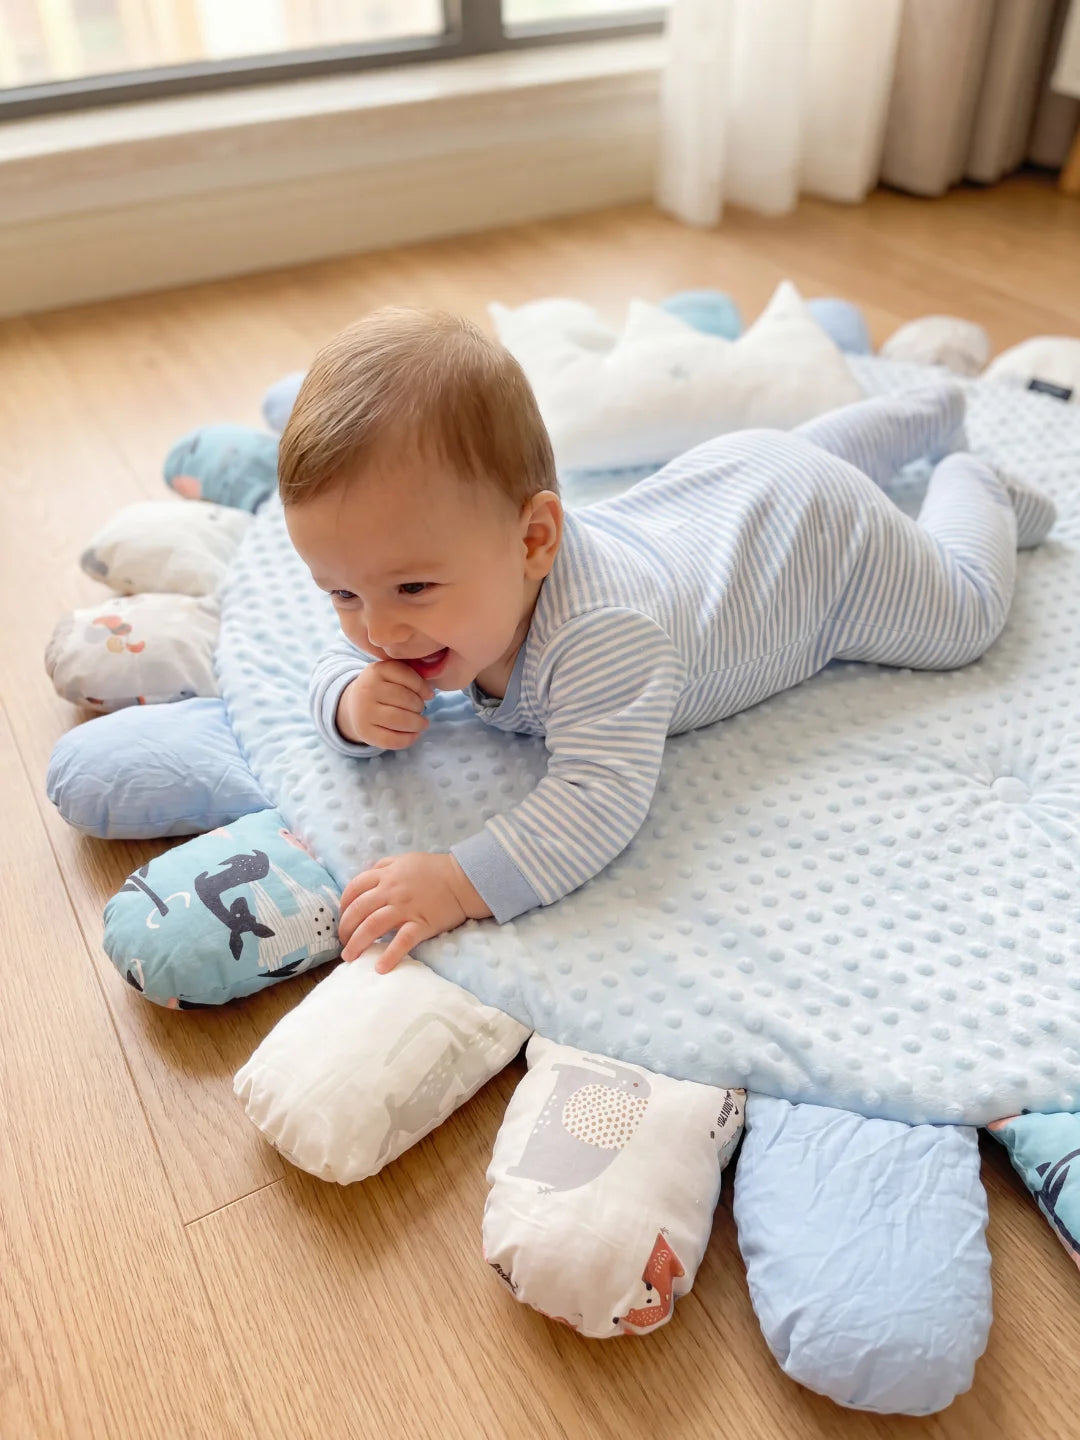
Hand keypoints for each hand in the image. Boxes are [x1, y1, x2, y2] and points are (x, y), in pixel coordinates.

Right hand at [337, 661, 434, 749]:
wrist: (355, 705)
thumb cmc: (383, 688)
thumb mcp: (392, 674)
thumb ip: (411, 676)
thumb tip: (430, 694)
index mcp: (377, 670)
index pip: (407, 676)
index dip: (423, 687)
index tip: (429, 695)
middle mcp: (367, 689)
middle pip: (406, 700)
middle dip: (419, 706)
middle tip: (421, 709)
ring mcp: (364, 711)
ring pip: (400, 720)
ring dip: (417, 724)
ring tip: (422, 723)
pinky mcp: (364, 732)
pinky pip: (392, 740)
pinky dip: (409, 739)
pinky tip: (414, 734)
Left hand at [338, 852, 491, 970]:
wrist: (464, 879)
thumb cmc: (435, 869)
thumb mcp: (405, 859)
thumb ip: (383, 866)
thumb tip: (365, 875)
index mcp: (386, 875)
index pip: (354, 889)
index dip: (343, 905)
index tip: (342, 918)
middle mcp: (391, 891)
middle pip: (358, 910)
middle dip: (345, 928)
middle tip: (343, 942)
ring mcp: (405, 908)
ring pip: (372, 926)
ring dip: (357, 943)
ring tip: (350, 957)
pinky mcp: (421, 924)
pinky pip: (402, 941)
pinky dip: (390, 955)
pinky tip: (380, 968)